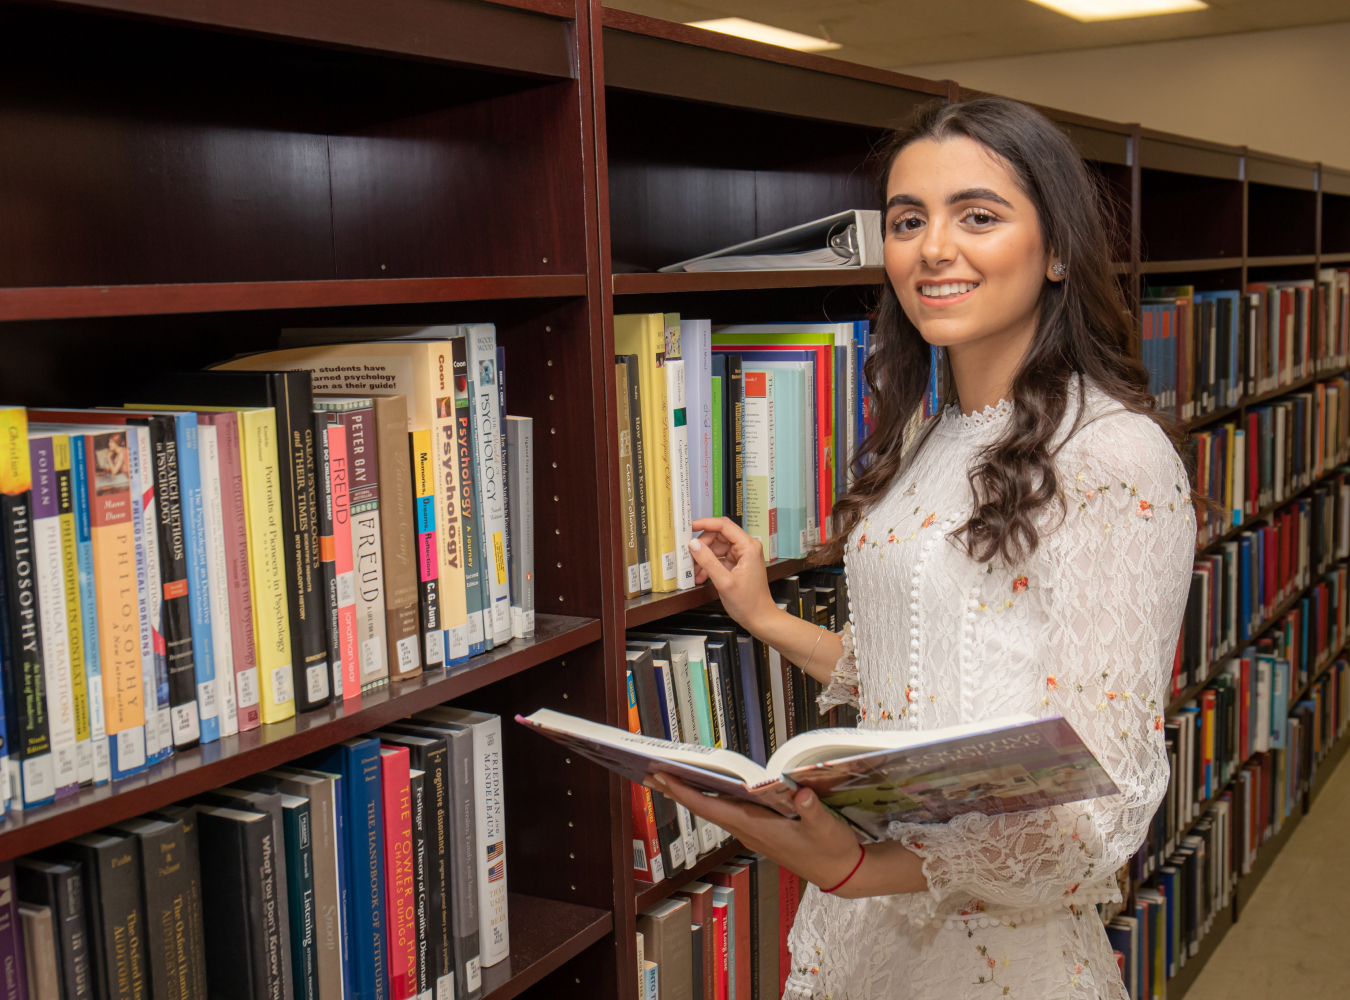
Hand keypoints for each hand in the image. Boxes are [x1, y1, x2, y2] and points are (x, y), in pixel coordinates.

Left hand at [644, 772, 862, 890]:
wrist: (841, 873)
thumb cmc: (832, 852)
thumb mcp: (827, 828)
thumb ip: (812, 810)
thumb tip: (801, 792)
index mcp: (756, 827)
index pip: (712, 808)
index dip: (686, 793)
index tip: (663, 777)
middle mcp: (748, 830)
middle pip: (705, 808)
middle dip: (677, 790)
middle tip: (650, 772)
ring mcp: (753, 831)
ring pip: (714, 810)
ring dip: (691, 794)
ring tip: (670, 776)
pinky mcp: (761, 830)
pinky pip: (727, 812)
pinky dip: (711, 799)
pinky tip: (707, 789)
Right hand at [688, 517, 776, 632]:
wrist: (759, 618)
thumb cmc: (749, 602)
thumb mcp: (724, 582)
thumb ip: (708, 561)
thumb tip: (693, 544)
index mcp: (748, 547)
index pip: (724, 526)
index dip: (706, 523)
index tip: (690, 527)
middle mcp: (746, 548)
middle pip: (718, 536)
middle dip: (702, 546)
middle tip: (689, 556)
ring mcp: (741, 556)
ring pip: (716, 548)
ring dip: (703, 558)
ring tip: (694, 571)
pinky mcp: (736, 565)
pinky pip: (718, 559)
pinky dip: (708, 566)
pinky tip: (701, 576)